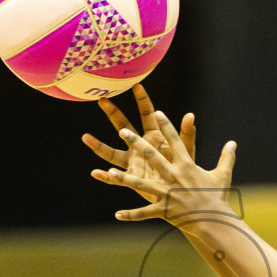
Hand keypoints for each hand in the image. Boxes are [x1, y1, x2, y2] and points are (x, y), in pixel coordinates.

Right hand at [81, 84, 198, 206]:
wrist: (180, 191)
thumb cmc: (183, 169)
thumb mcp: (186, 152)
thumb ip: (186, 135)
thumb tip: (190, 115)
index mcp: (154, 136)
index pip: (146, 114)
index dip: (142, 100)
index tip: (136, 84)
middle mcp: (139, 146)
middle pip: (123, 127)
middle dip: (113, 113)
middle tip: (102, 100)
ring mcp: (132, 163)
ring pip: (112, 153)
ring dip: (98, 146)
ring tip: (86, 137)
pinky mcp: (131, 179)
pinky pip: (115, 178)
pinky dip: (106, 176)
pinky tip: (96, 173)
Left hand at [91, 109, 237, 222]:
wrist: (215, 221)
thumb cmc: (218, 197)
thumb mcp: (223, 175)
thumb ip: (226, 157)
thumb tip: (233, 143)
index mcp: (187, 165)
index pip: (176, 141)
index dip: (167, 125)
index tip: (157, 112)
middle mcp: (174, 176)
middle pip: (152, 156)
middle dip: (136, 142)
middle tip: (123, 131)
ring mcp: (167, 193)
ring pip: (141, 184)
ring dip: (124, 178)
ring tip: (109, 172)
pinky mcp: (163, 210)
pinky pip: (144, 212)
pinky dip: (131, 215)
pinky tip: (117, 214)